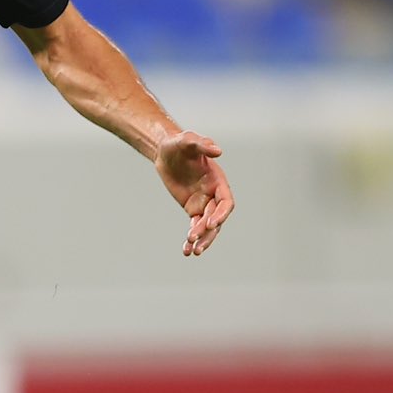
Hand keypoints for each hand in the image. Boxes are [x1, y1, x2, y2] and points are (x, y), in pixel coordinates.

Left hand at [155, 130, 233, 255]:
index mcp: (218, 181)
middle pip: (216, 218)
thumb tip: (218, 150)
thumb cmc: (179, 144)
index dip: (221, 214)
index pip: (226, 202)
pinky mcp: (192, 208)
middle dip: (207, 230)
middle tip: (194, 240)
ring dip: (202, 239)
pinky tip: (186, 250)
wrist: (165, 152)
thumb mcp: (187, 141)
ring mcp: (204, 202)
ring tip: (192, 251)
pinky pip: (194, 226)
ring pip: (207, 226)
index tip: (211, 223)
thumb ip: (202, 144)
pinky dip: (191, 238)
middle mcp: (214, 194)